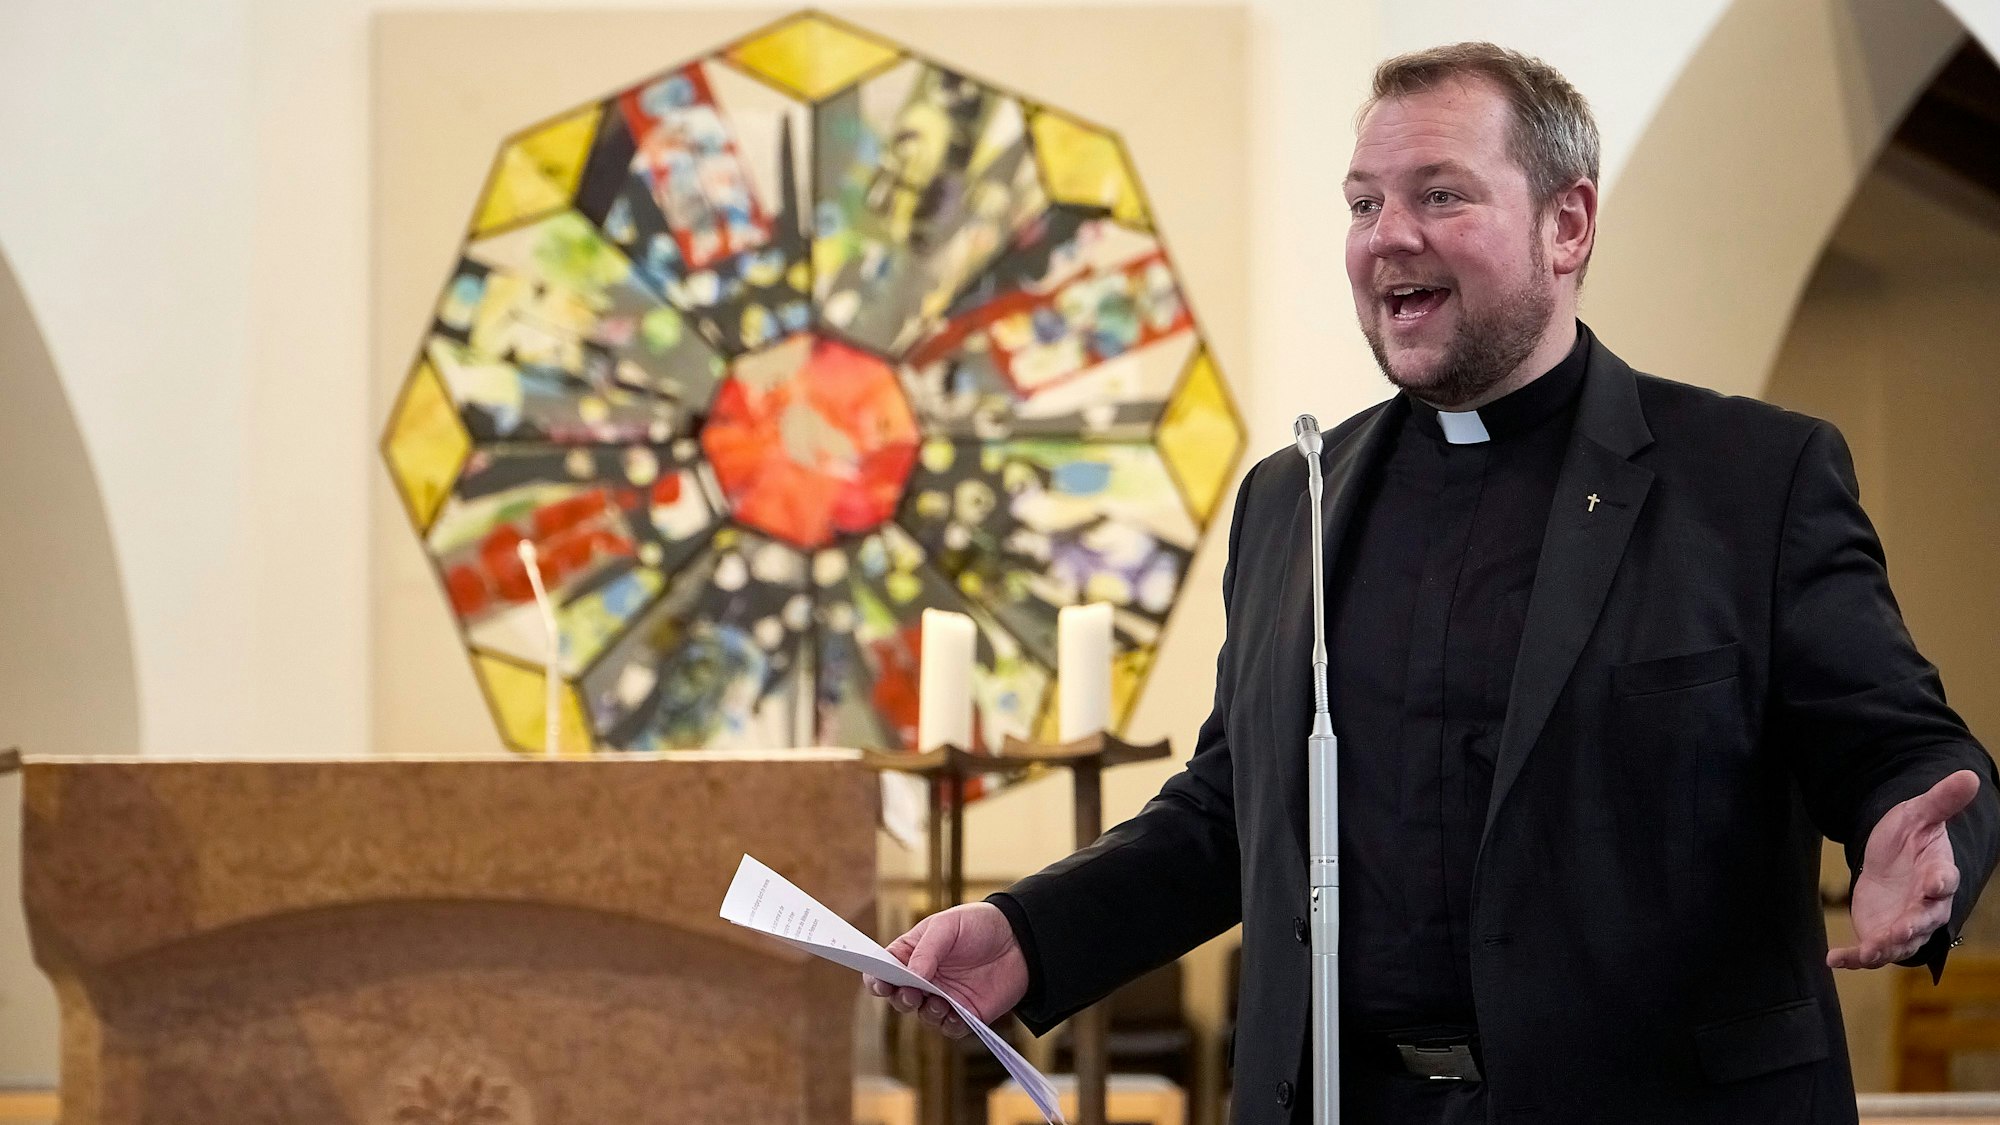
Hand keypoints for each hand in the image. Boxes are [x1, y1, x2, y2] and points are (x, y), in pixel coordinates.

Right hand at [864, 902, 1027, 1039]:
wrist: (1019, 940)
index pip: (884, 971)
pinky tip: (958, 1013)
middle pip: (899, 998)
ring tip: (941, 1000)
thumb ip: (926, 950)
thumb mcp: (948, 926)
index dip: (877, 980)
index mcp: (912, 954)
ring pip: (923, 1016)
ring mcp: (944, 997)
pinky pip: (949, 1028)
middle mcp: (925, 979)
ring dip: (927, 1011)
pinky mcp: (966, 1013)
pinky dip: (950, 1024)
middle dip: (901, 999)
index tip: (881, 984)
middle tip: (912, 993)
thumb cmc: (978, 925)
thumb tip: (910, 976)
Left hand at [1829, 769, 1979, 969]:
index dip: (1940, 882)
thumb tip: (1969, 775)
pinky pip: (1869, 951)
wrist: (1890, 858)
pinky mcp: (1880, 934)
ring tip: (1869, 951)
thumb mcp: (1919, 815)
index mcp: (1937, 873)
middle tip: (1902, 929)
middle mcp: (1925, 905)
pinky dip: (1853, 958)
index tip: (1936, 883)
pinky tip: (1832, 959)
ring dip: (1887, 948)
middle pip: (1925, 920)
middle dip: (1914, 926)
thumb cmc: (1910, 838)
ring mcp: (1903, 923)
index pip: (1944, 880)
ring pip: (1901, 943)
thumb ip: (1941, 801)